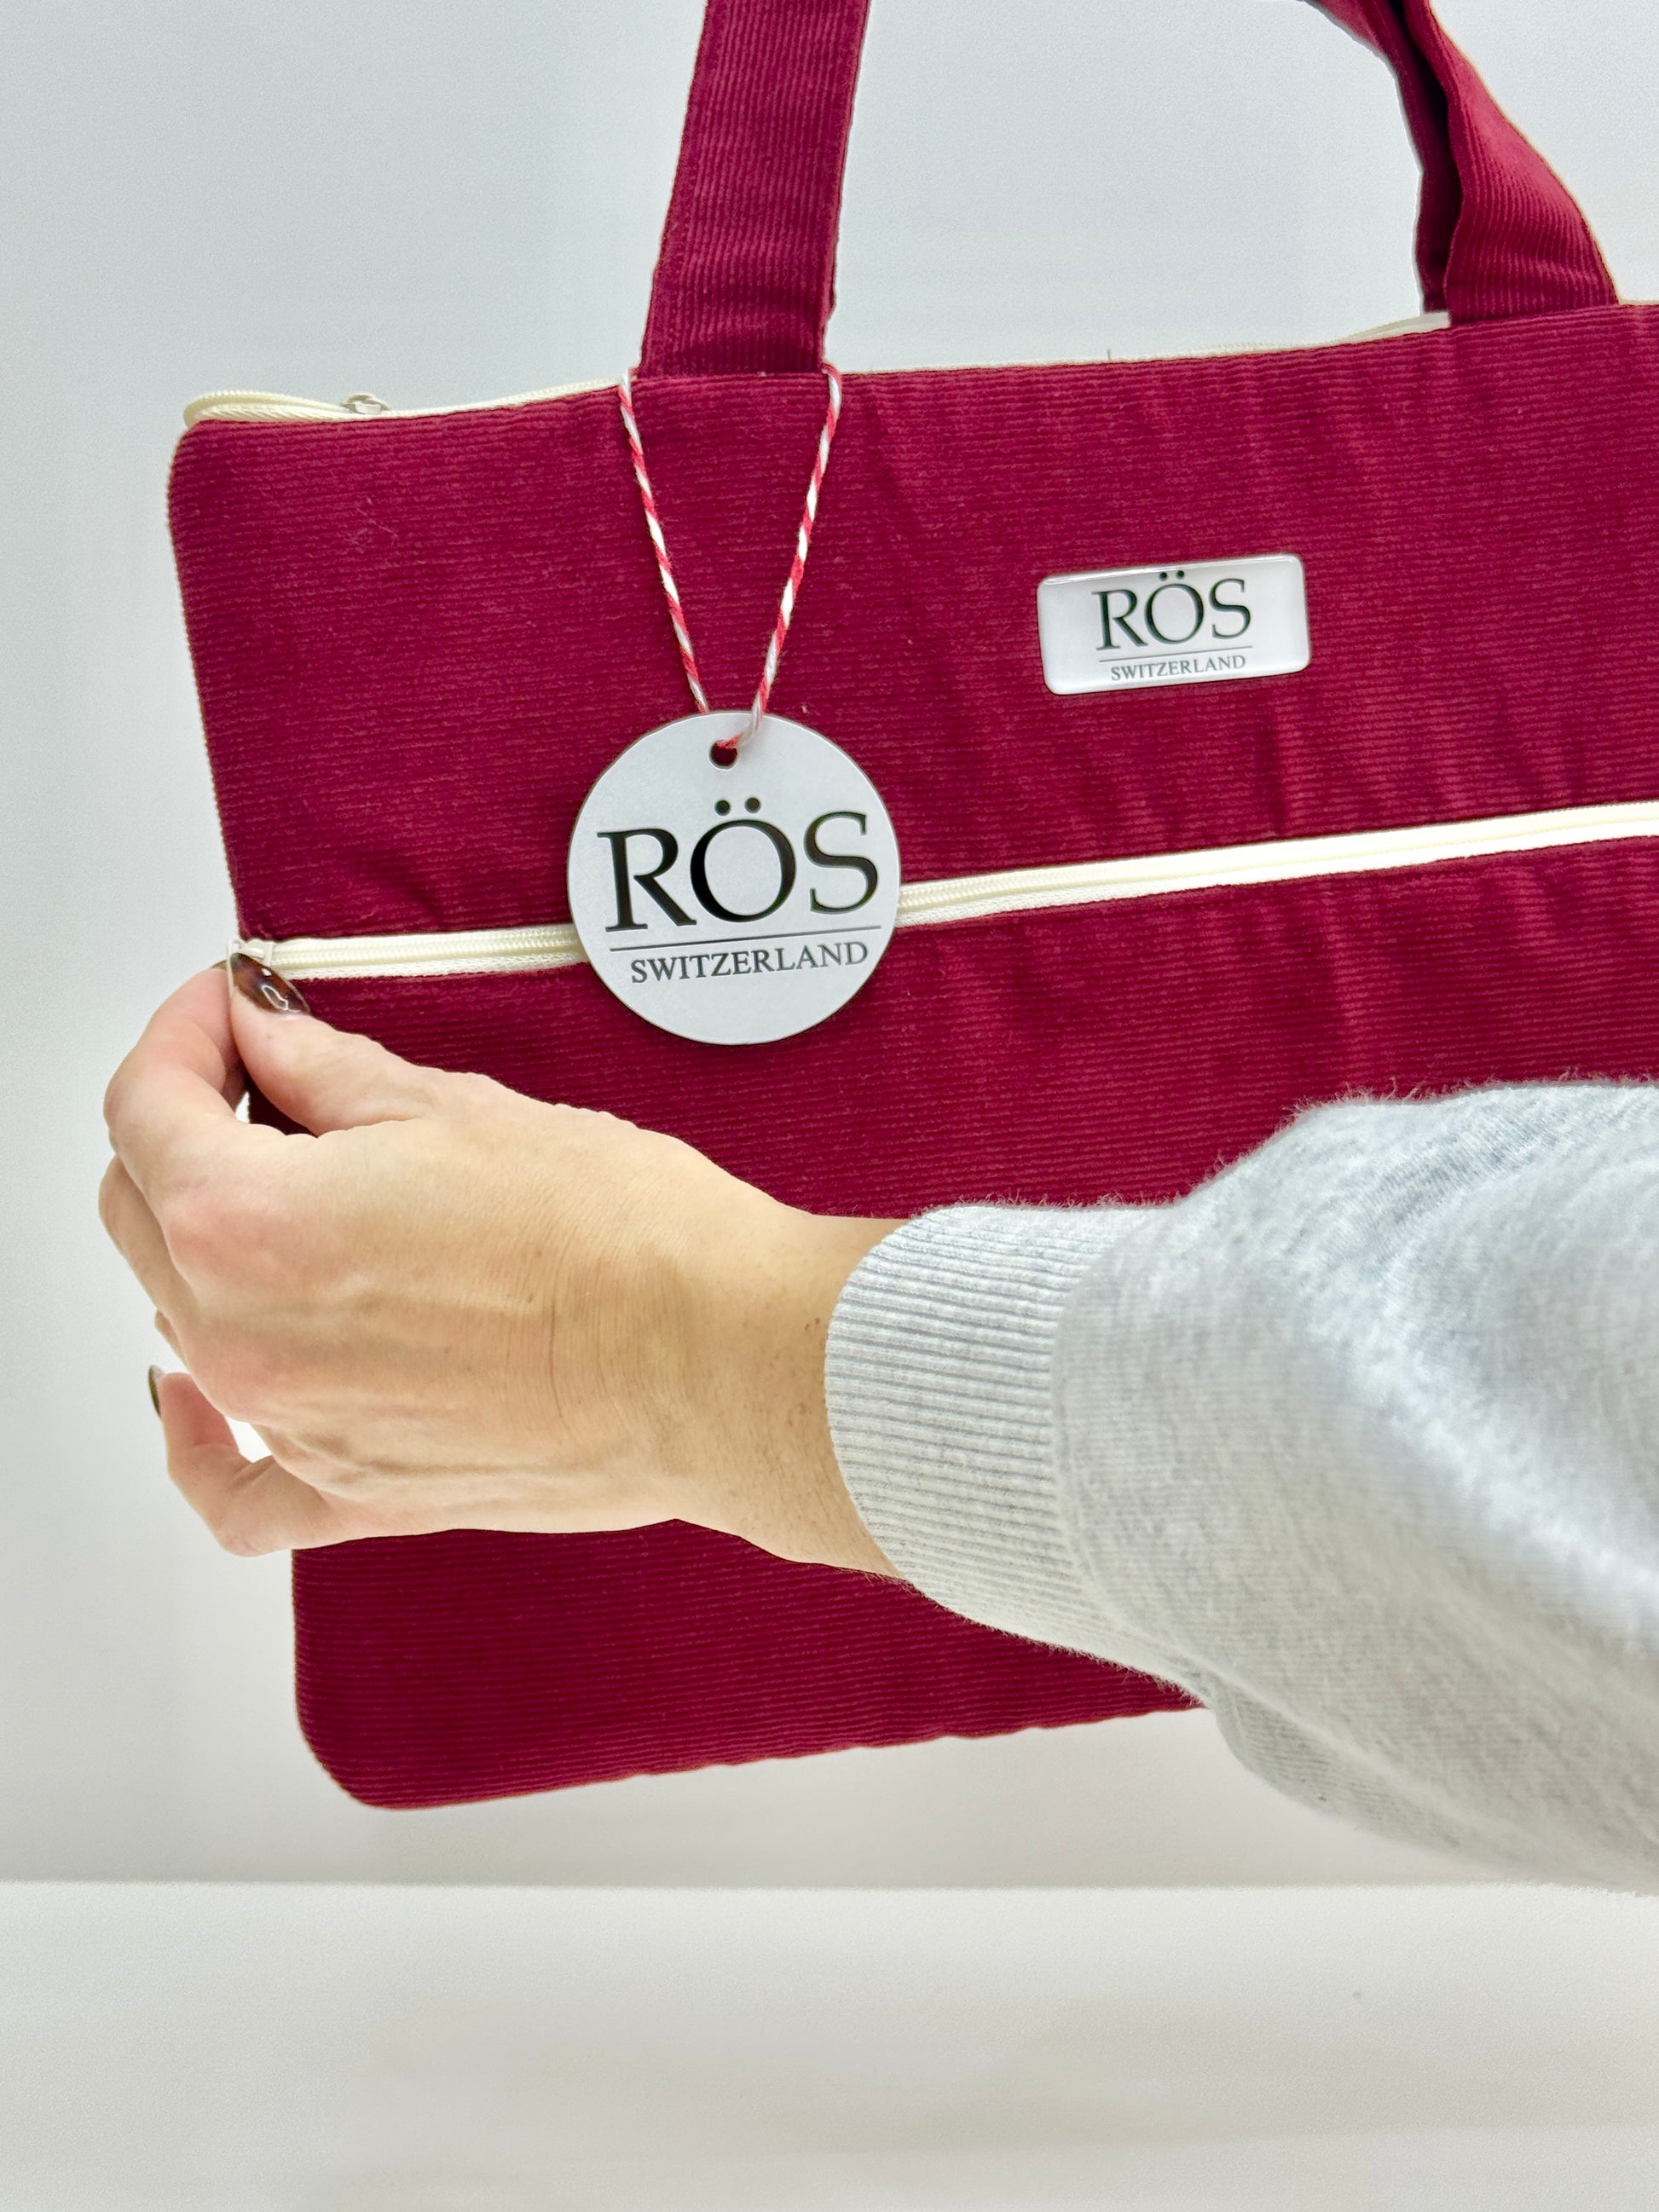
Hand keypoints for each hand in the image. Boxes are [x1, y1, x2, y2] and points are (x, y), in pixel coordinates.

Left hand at [99, 961, 897, 1573]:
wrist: (714, 1360)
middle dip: (189, 1121)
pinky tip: (191, 1401)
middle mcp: (242, 1335)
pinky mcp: (357, 1490)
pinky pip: (236, 1487)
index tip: (231, 1004)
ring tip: (298, 1194)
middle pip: (142, 1206)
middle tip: (267, 1076)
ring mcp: (293, 1424)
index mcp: (245, 1221)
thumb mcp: (455, 1109)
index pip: (146, 1104)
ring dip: (208, 1241)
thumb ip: (325, 1073)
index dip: (186, 1029)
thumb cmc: (616, 1238)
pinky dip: (198, 1442)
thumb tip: (265, 1038)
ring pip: (181, 1315)